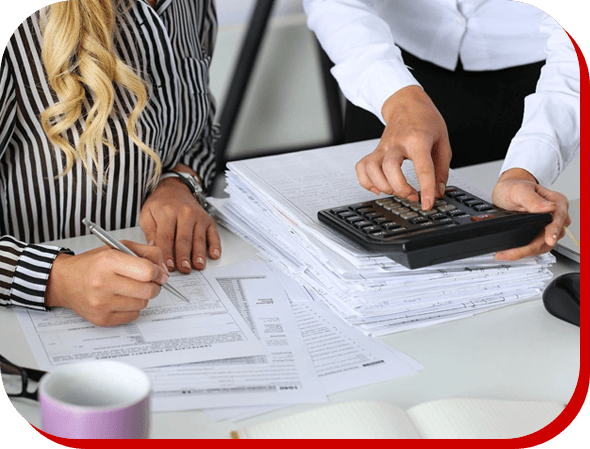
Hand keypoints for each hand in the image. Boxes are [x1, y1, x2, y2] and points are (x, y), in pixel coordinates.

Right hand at [45, 241, 167, 325]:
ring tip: (131, 289)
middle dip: (154, 285)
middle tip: (149, 282)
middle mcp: (103, 283)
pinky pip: (133, 315)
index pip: (147, 271)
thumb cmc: (93, 263)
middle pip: (148, 290)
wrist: (65, 281)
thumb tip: (164, 270)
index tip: (159, 273)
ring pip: (142, 304)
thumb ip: (146, 253)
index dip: (158, 272)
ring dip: (142, 296)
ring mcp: (101, 303)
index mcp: (108, 261)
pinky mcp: (102, 318)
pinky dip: (133, 308)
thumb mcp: (118, 247)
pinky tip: (122, 299)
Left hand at [139, 168, 220, 273]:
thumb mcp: (147, 214)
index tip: (167, 266)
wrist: (175, 189)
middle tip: (184, 269)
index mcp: (167, 212)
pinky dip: (215, 245)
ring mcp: (198, 217)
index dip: (167, 253)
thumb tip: (154, 250)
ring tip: (198, 266)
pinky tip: (214, 254)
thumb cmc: (160, 204)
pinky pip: (213, 234)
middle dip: (184, 256)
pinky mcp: (208, 220)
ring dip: (199, 254)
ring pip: (199, 238)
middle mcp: (185, 213)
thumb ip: (149, 232)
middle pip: (184, 239)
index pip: (166, 237)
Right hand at [355, 85, 451, 209]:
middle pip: (390, 168)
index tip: (427, 204)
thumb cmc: (425, 120)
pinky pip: (361, 168)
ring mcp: (383, 147)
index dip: (425, 189)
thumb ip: (441, 169)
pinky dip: (366, 182)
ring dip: (383, 186)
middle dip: (400, 188)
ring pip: (372, 169)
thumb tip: (437, 192)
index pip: (422, 167)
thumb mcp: (442, 142)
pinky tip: (378, 187)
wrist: (406, 104)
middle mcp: (397, 143)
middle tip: (412, 195)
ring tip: (396, 190)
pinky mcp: (375, 151)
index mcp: (418, 139)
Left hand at [491, 168, 570, 260]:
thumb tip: (549, 208)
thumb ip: (532, 199)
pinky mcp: (541, 235)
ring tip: (507, 254)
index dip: (553, 231)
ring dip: (525, 252)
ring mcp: (550, 227)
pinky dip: (524, 252)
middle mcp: (557, 216)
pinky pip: (536, 247)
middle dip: (531, 248)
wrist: (506, 192)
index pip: (558, 220)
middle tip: (512, 253)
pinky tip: (511, 252)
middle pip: (550, 237)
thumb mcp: (520, 190)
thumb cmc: (514, 188)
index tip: (549, 239)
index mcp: (557, 202)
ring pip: (544, 246)